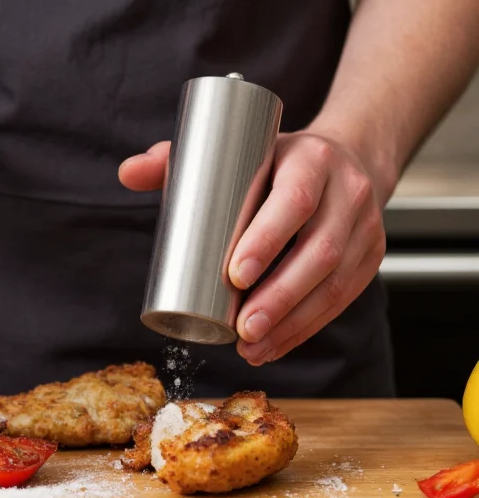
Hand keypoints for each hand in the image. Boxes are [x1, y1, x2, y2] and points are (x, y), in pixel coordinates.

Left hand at [119, 131, 386, 363]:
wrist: (346, 157)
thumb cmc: (275, 161)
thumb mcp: (237, 150)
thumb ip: (178, 160)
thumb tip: (127, 172)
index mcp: (312, 158)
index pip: (295, 200)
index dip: (267, 240)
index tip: (233, 276)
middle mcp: (348, 191)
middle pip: (319, 251)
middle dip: (279, 297)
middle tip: (240, 328)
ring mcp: (366, 227)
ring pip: (335, 282)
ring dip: (293, 322)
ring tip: (252, 346)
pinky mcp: (370, 258)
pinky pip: (343, 299)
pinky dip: (306, 328)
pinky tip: (274, 347)